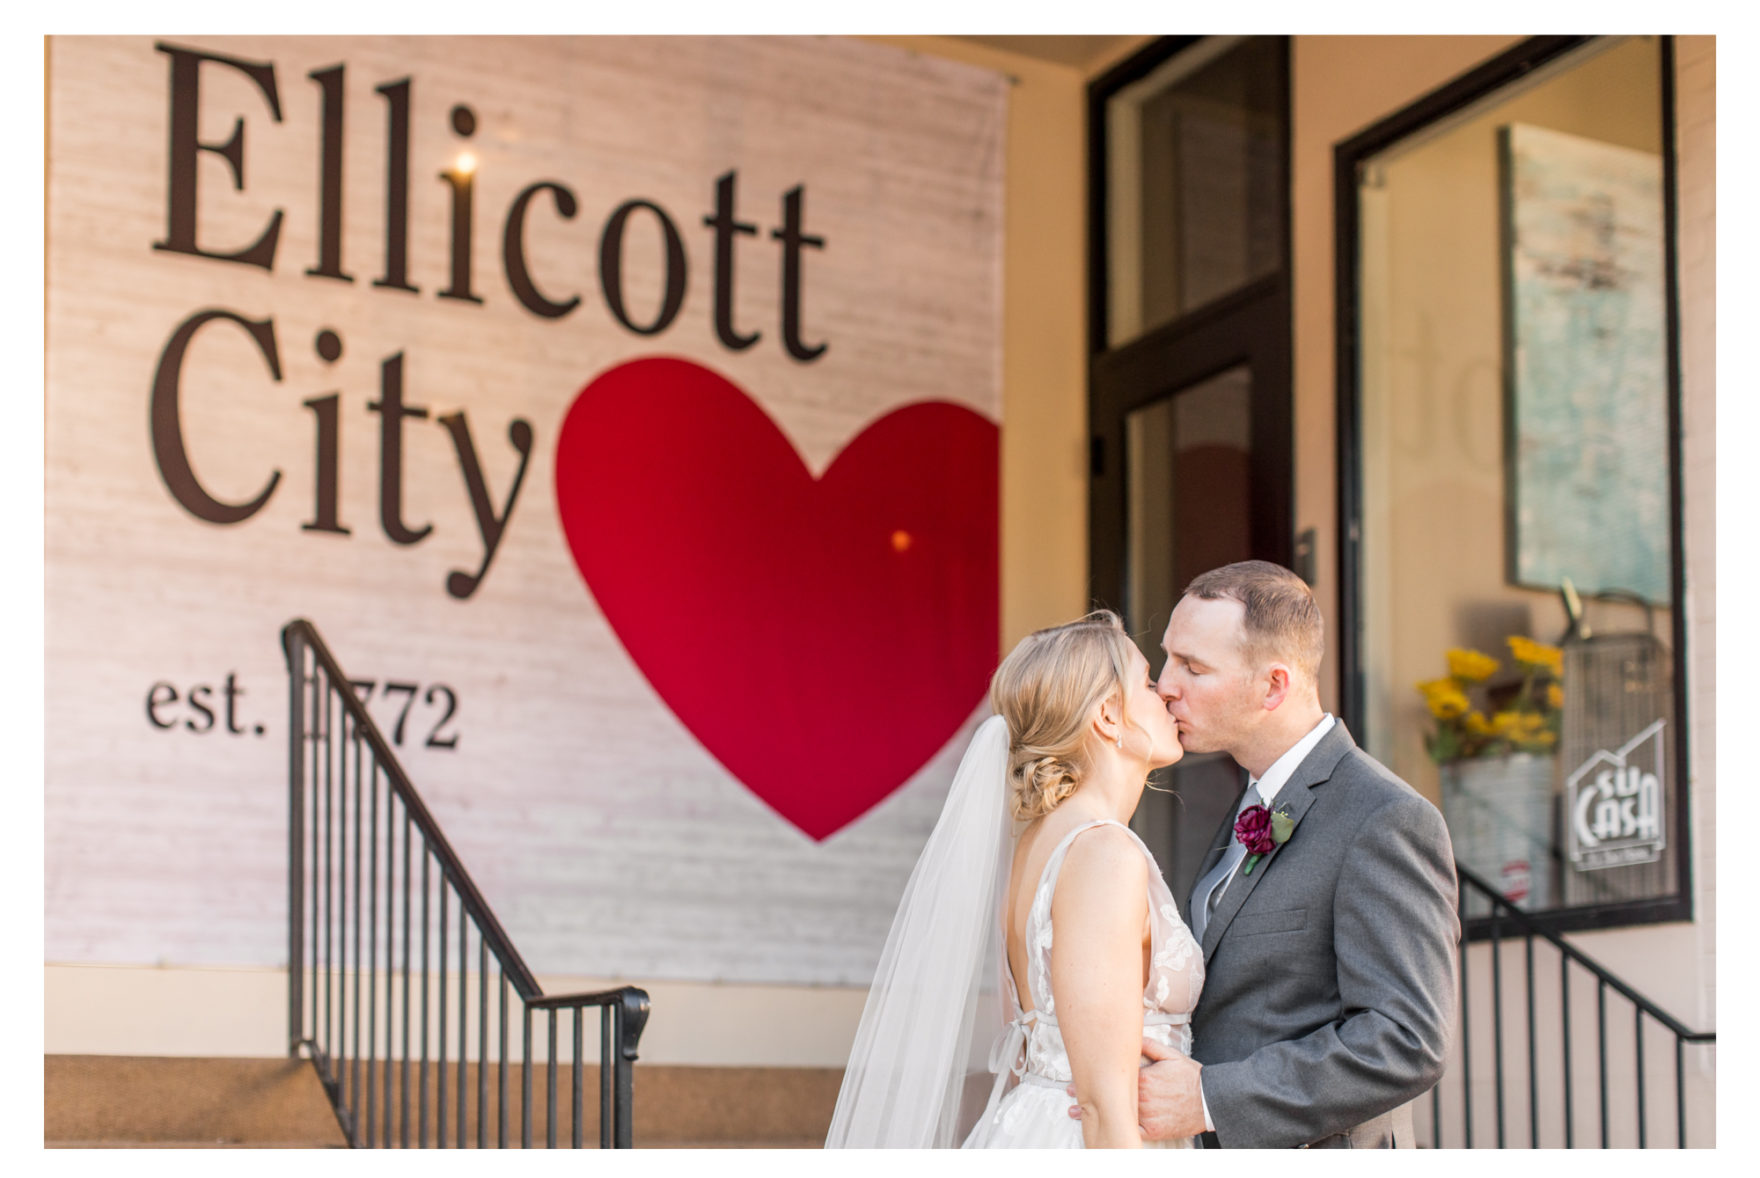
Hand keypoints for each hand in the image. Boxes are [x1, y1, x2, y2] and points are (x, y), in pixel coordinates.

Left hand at [1064, 1037, 1206, 1141]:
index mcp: (1144, 1078)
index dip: (1095, 1078)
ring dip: (1097, 1113)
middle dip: (1089, 1095)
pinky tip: (1102, 1131)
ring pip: (1117, 1115)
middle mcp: (1143, 1097)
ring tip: (1076, 1114)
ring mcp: (1148, 1115)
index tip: (1079, 1077)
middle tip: (1069, 1095)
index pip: (1114, 1077)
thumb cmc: (1190, 1077)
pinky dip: (1117, 1131)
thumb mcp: (1171, 1055)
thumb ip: (1149, 1046)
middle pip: (1111, 1096)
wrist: (1209, 1101)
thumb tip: (1131, 1037)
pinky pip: (1132, 1132)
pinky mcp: (1154, 1131)